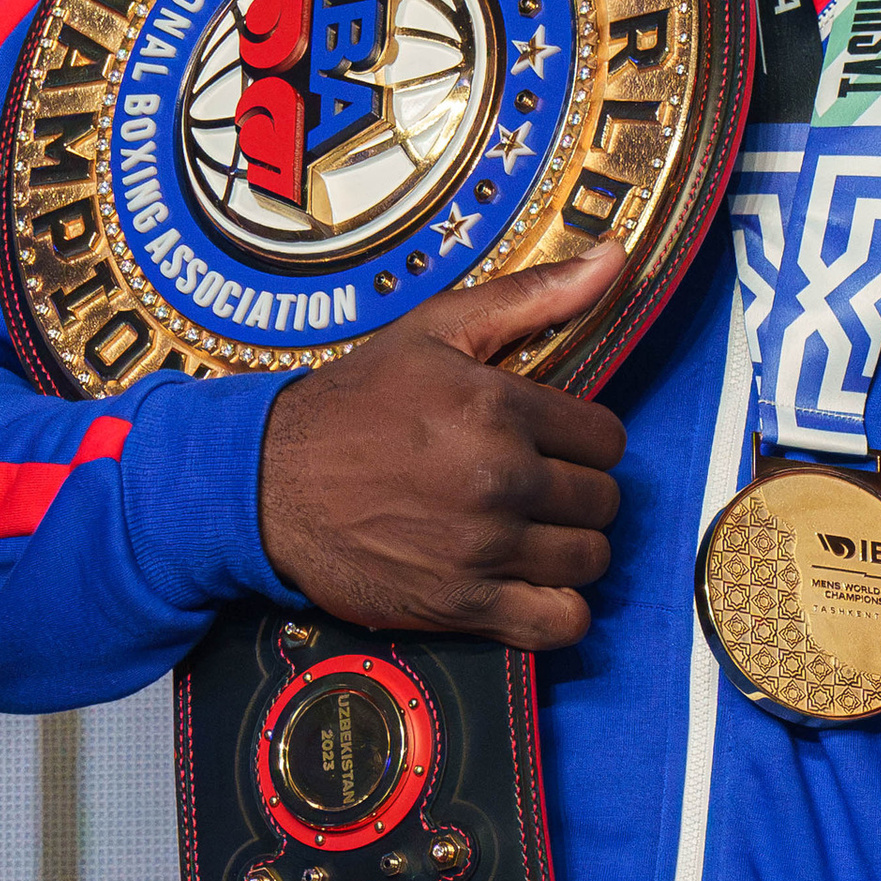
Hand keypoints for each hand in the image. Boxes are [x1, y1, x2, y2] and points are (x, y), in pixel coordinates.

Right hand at [256, 239, 629, 650]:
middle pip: (603, 501)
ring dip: (569, 548)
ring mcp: (483, 548)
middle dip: (577, 493)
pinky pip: (560, 623)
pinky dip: (557, 610)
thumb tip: (615, 257)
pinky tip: (530, 585)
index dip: (583, 441)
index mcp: (499, 408)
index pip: (608, 439)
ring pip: (590, 559)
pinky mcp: (460, 604)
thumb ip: (534, 296)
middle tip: (534, 487)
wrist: (265, 481)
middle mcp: (499, 480)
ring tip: (529, 532)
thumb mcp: (435, 329)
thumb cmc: (351, 402)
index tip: (551, 444)